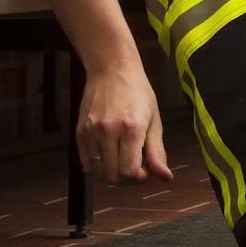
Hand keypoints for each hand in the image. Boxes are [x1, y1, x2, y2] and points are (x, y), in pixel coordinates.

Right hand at [77, 63, 173, 184]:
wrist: (111, 69)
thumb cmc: (138, 93)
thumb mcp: (154, 120)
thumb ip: (157, 151)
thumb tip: (165, 177)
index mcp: (131, 128)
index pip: (129, 171)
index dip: (139, 177)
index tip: (144, 169)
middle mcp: (108, 131)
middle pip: (113, 175)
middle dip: (126, 177)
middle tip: (133, 164)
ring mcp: (91, 131)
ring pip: (97, 171)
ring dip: (110, 172)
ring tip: (120, 158)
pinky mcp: (80, 131)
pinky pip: (85, 161)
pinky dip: (96, 165)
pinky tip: (107, 155)